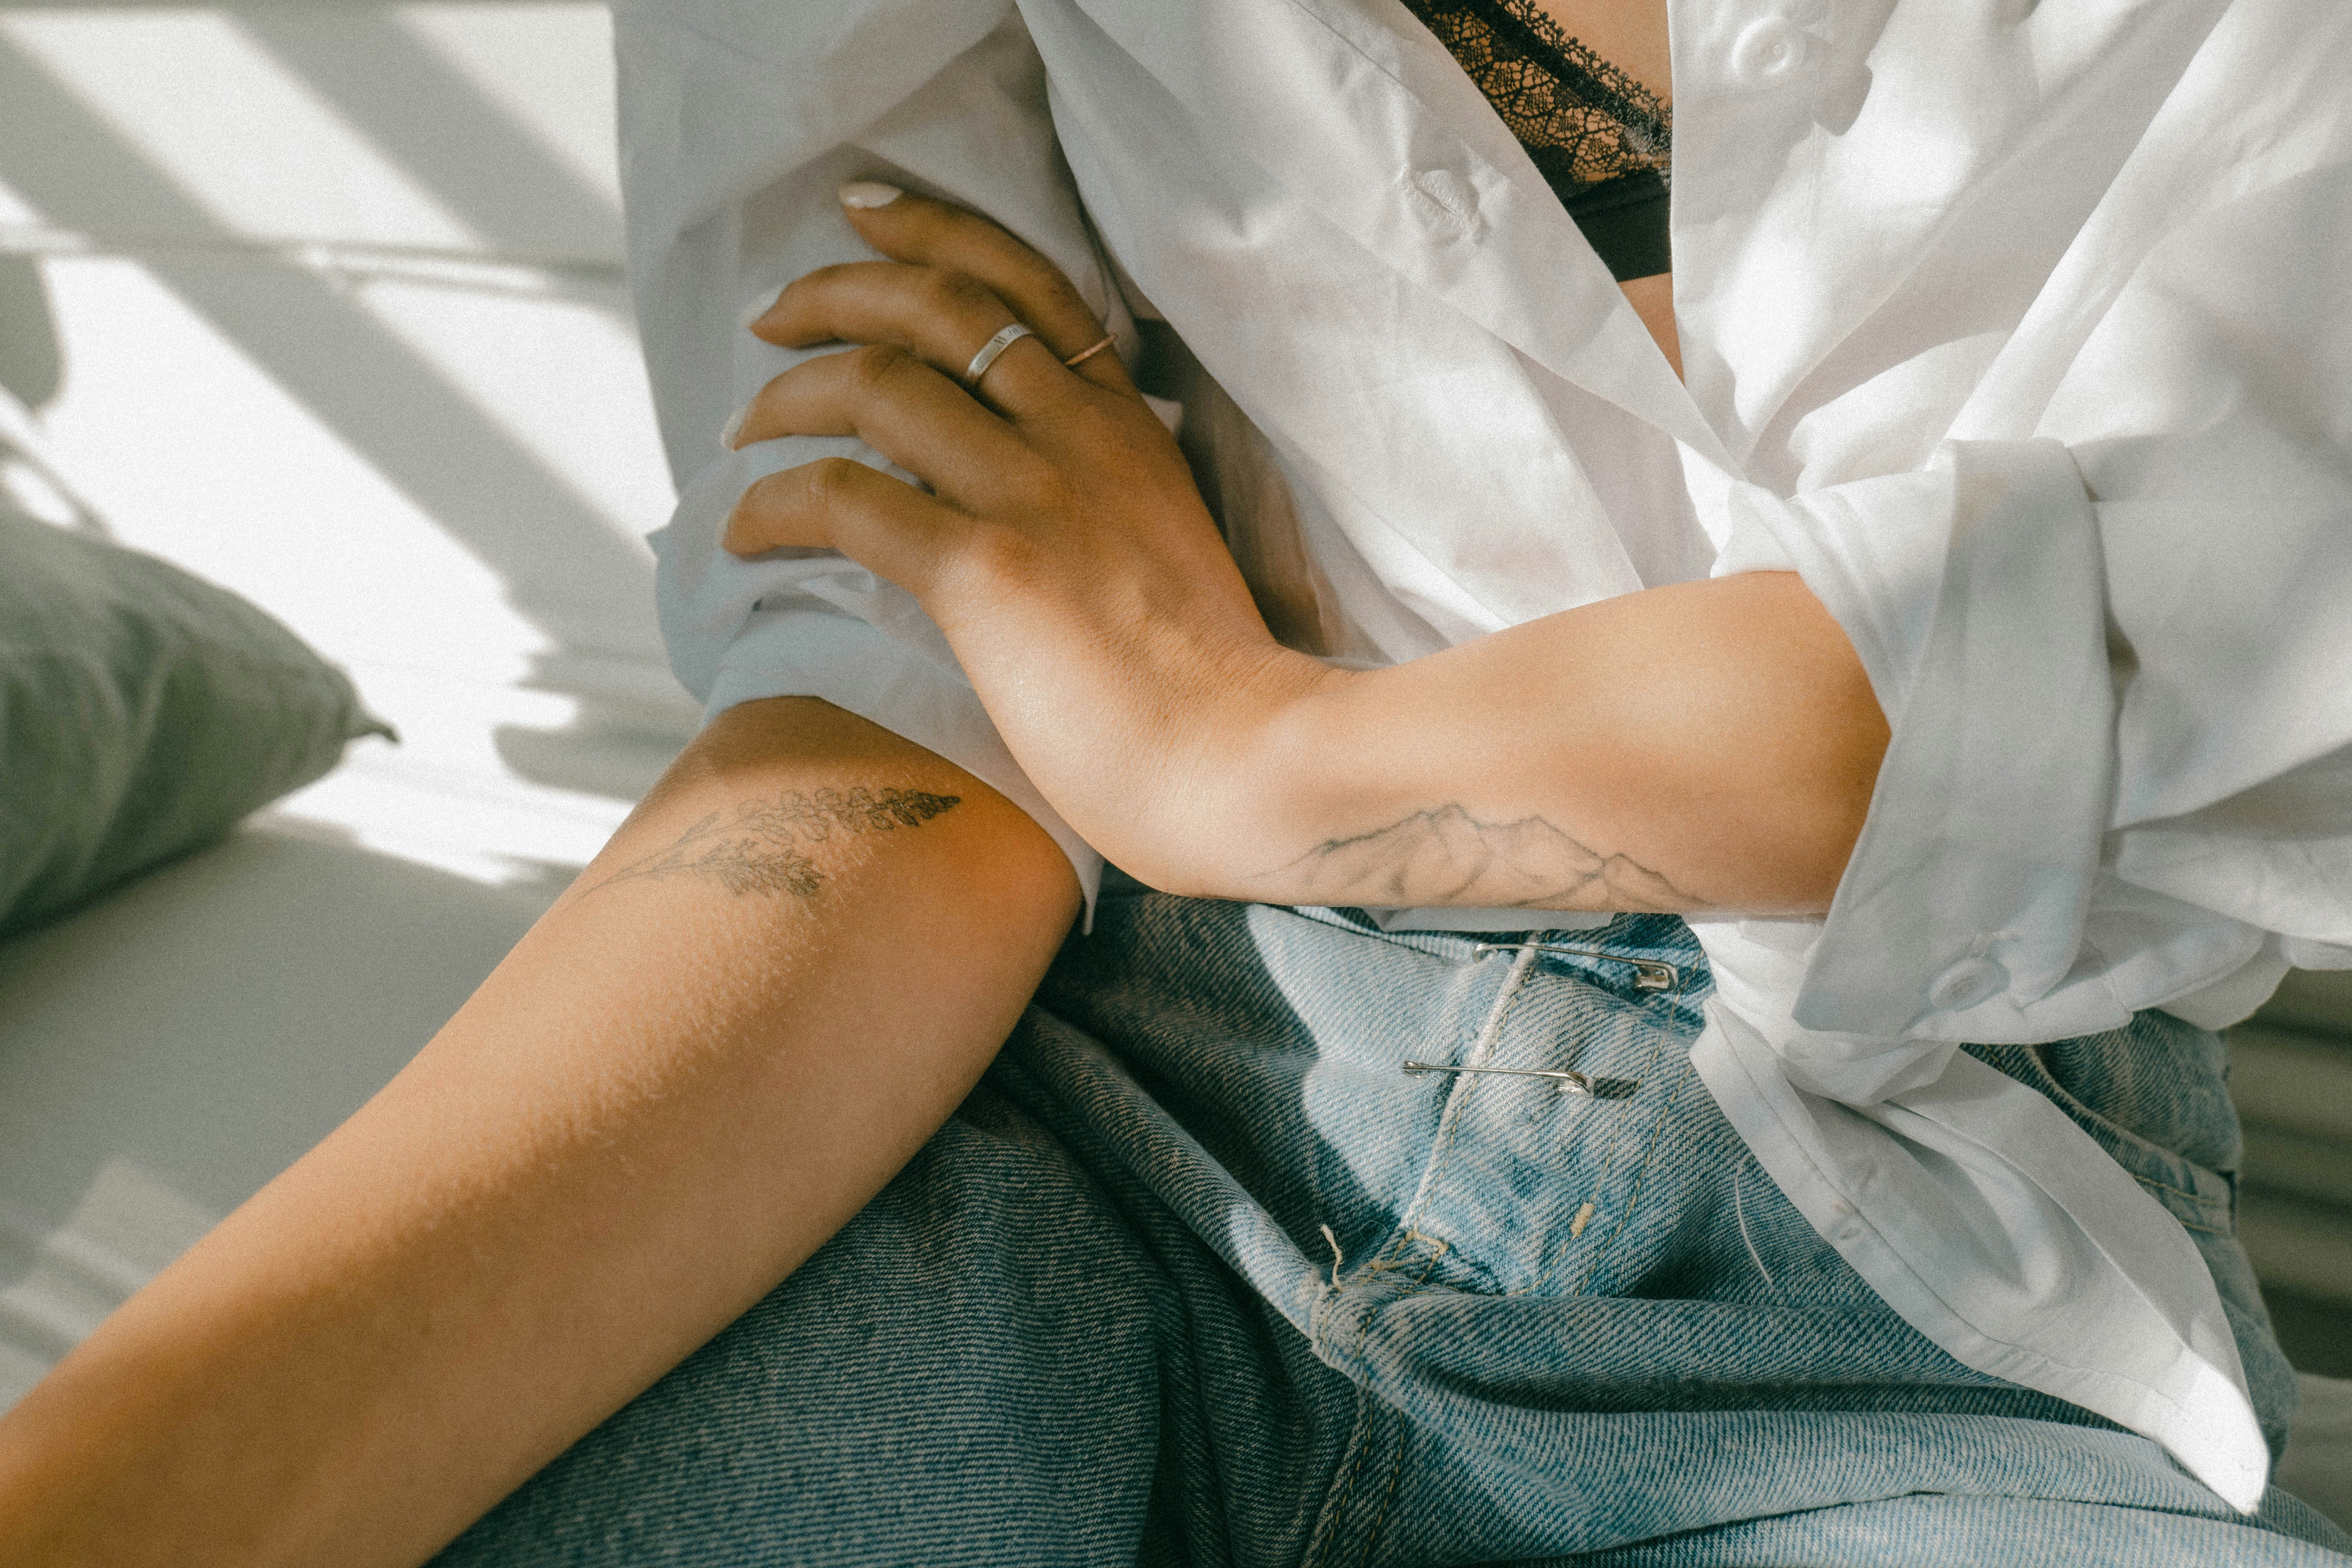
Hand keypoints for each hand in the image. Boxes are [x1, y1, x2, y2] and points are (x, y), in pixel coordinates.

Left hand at [723, 182, 1337, 893]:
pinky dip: (772, 505)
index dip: (935, 233)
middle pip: (938, 305)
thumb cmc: (1211, 694)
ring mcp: (1034, 493)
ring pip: (877, 382)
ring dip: (786, 395)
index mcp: (1129, 427)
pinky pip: (843, 499)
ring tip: (740, 429)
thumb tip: (1040, 502)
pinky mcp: (986, 567)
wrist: (1247, 764)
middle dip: (836, 289)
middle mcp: (1081, 434)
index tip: (866, 218)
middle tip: (771, 312)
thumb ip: (1111, 501)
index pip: (1026, 284)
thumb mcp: (1169, 551)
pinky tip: (741, 531)